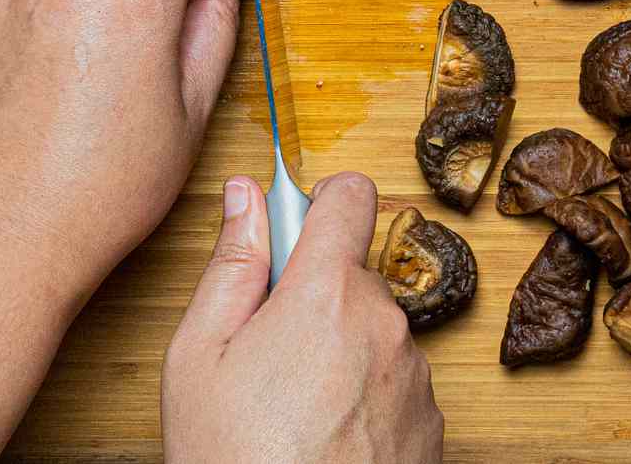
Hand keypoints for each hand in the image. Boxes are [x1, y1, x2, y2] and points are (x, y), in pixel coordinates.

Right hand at [162, 173, 444, 463]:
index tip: (294, 226)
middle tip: (266, 353)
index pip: (349, 196)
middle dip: (313, 297)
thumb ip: (230, 263)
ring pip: (374, 332)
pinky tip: (325, 439)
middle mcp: (385, 326)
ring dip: (341, 351)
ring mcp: (416, 379)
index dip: (319, 201)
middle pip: (352, 275)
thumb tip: (245, 194)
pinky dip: (365, 397)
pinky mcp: (432, 427)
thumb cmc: (231, 461)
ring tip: (292, 410)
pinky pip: (396, 382)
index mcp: (326, 295)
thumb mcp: (198, 355)